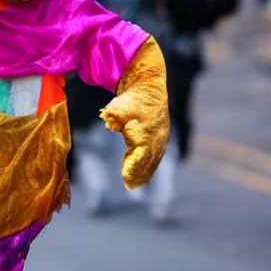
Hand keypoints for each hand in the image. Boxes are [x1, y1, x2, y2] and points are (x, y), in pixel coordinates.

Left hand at [100, 38, 169, 188]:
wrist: (149, 83)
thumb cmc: (131, 96)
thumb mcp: (118, 105)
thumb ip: (113, 115)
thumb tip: (108, 120)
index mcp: (146, 132)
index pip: (140, 156)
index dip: (133, 168)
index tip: (125, 179)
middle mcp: (156, 137)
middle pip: (148, 162)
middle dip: (139, 174)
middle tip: (130, 186)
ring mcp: (161, 136)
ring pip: (154, 159)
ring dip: (145, 172)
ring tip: (136, 184)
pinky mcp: (161, 135)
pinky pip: (156, 154)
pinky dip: (150, 164)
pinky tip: (143, 173)